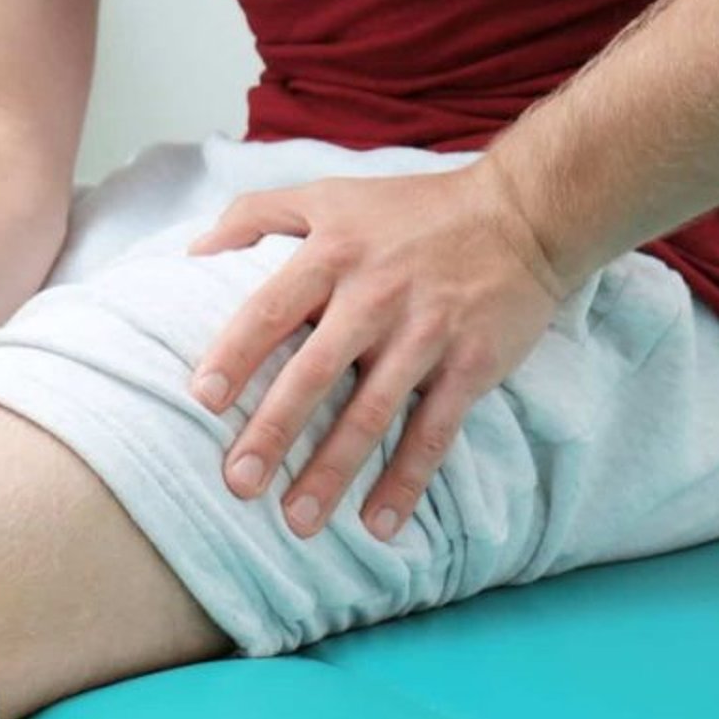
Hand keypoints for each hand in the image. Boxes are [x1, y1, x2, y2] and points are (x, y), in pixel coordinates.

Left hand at [188, 162, 569, 541]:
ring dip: (334, 470)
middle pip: (314, 372)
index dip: (236, 354)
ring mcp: (426, 334)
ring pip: (372, 412)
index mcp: (332, 256)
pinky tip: (378, 523)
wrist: (525, 213)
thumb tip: (193, 250)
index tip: (202, 399)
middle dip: (274, 431)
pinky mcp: (470, 365)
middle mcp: (375, 297)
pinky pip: (434, 431)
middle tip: (239, 484)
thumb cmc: (411, 211)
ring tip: (298, 521)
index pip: (271, 310)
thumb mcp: (329, 195)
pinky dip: (407, 479)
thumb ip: (256, 215)